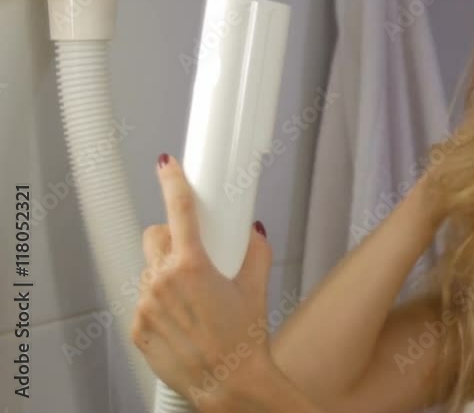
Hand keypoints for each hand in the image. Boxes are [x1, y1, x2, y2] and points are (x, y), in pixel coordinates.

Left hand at [131, 153, 273, 410]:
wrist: (228, 385)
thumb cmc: (243, 342)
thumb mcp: (256, 289)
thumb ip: (256, 251)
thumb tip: (254, 231)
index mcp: (193, 266)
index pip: (179, 210)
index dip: (172, 181)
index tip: (166, 166)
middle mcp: (163, 281)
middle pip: (155, 236)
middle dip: (172, 237)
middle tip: (194, 254)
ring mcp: (146, 305)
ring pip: (149, 269)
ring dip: (166, 273)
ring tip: (192, 298)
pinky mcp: (138, 327)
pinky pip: (144, 300)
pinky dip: (159, 303)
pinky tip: (182, 320)